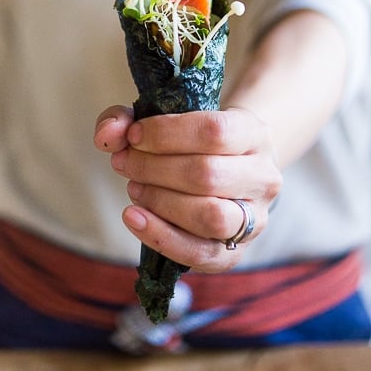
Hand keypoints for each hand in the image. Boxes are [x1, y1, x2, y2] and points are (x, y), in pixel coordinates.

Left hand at [94, 105, 280, 271]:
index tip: (133, 135)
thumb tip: (107, 136)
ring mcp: (255, 218)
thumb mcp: (162, 117)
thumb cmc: (190, 139)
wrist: (227, 168)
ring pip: (210, 216)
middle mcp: (263, 176)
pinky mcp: (235, 252)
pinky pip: (201, 254)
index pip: (214, 132)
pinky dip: (161, 237)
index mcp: (254, 133)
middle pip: (207, 175)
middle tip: (125, 163)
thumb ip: (126, 118)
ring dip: (160, 202)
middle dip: (154, 169)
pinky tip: (134, 217)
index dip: (166, 134)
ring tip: (134, 188)